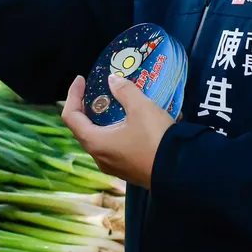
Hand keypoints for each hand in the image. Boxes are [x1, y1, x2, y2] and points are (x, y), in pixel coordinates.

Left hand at [60, 74, 175, 188]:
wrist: (181, 172)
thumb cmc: (155, 139)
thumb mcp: (141, 108)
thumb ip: (124, 91)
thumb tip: (112, 79)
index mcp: (96, 142)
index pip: (70, 116)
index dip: (72, 95)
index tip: (82, 79)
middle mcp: (100, 157)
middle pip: (83, 128)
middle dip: (86, 107)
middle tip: (97, 90)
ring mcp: (114, 166)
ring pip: (99, 139)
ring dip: (101, 120)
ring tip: (114, 103)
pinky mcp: (128, 170)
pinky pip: (114, 147)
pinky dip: (114, 131)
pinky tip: (130, 121)